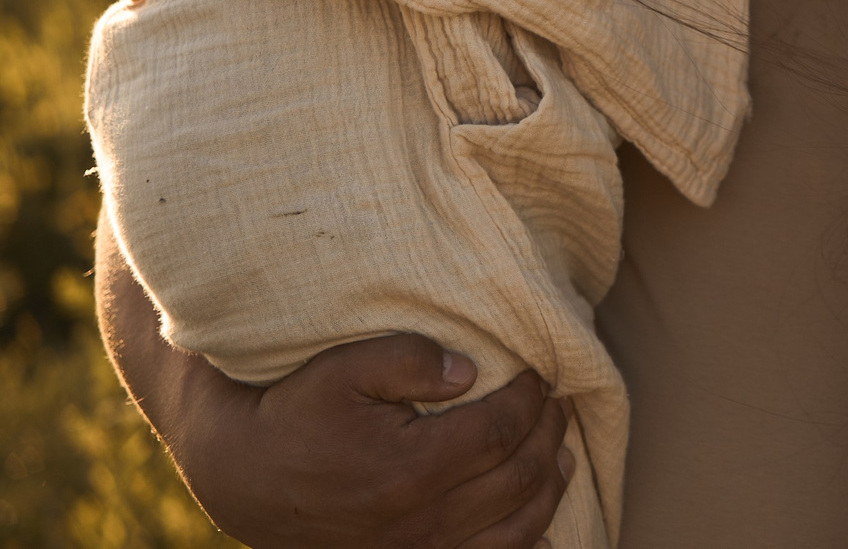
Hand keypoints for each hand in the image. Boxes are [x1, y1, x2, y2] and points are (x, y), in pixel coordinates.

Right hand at [98, 225, 568, 548]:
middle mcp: (419, 522)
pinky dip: (527, 541)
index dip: (530, 398)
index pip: (501, 432)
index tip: (538, 372)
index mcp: (407, 470)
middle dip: (548, 434)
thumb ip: (408, 359)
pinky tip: (540, 517)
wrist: (246, 479)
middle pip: (518, 478)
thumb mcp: (341, 368)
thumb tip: (470, 372)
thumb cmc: (297, 414)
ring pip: (516, 528)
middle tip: (555, 402)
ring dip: (548, 486)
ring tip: (559, 450)